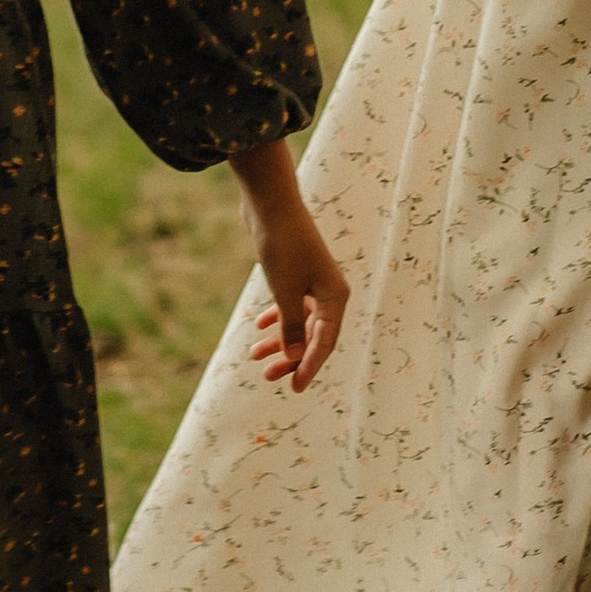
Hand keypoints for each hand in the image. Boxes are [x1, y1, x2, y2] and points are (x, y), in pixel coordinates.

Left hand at [229, 144, 347, 392]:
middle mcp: (329, 290)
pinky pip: (291, 304)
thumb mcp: (284, 292)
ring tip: (255, 356)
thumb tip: (291, 359)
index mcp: (335, 297)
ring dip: (280, 339)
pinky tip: (259, 326)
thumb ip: (289, 328)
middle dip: (291, 358)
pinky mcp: (296, 271)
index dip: (309, 368)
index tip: (294, 389)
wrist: (270, 203)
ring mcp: (312, 280)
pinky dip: (277, 317)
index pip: (324, 343)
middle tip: (268, 377)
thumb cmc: (282, 246)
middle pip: (313, 335)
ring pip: (299, 320)